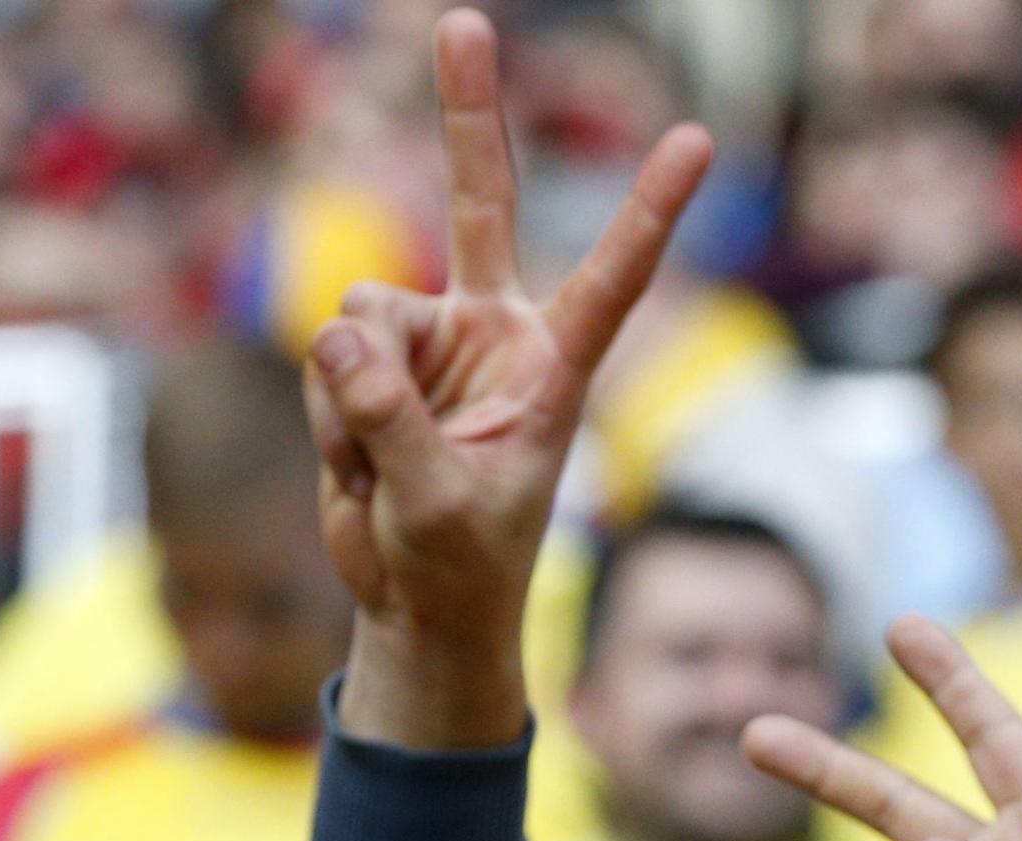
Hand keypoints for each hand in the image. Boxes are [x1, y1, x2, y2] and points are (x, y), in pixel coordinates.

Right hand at [306, 6, 710, 747]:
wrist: (415, 602)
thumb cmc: (458, 567)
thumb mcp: (436, 508)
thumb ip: (391, 424)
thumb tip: (336, 334)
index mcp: (553, 369)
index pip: (611, 279)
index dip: (649, 211)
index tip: (696, 142)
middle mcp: (493, 333)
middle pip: (478, 200)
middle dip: (467, 111)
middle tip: (462, 20)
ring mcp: (429, 340)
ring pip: (360, 310)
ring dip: (353, 396)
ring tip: (383, 467)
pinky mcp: (371, 358)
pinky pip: (325, 352)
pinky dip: (329, 414)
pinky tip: (358, 463)